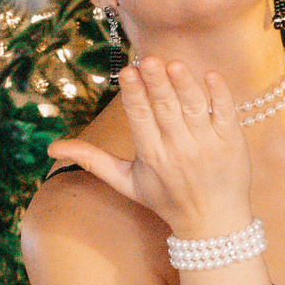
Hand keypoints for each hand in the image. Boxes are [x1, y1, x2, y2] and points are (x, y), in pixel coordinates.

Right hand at [48, 57, 252, 237]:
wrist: (214, 223)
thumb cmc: (167, 199)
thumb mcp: (126, 183)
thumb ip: (93, 161)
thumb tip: (52, 149)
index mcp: (152, 156)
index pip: (140, 119)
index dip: (134, 95)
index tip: (128, 72)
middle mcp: (179, 149)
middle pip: (166, 110)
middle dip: (157, 85)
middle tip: (149, 60)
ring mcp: (208, 145)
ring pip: (195, 109)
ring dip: (185, 86)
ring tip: (174, 65)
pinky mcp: (232, 143)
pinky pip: (226, 114)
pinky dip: (220, 95)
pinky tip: (211, 75)